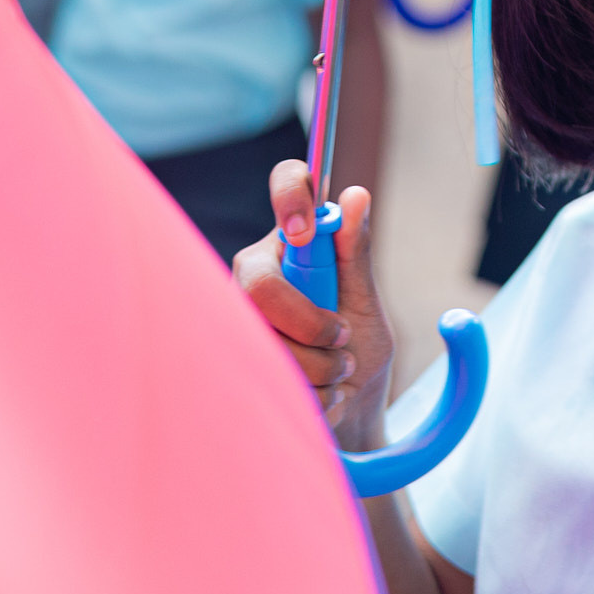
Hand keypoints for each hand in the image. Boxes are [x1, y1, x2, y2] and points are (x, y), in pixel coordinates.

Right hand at [234, 164, 396, 449]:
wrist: (350, 409)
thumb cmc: (357, 349)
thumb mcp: (365, 303)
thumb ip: (355, 255)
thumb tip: (356, 196)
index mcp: (295, 240)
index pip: (287, 184)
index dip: (289, 198)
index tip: (305, 234)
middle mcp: (258, 269)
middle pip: (258, 285)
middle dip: (310, 325)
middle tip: (342, 339)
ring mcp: (236, 314)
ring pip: (262, 338)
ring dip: (316, 366)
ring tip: (337, 372)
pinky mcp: (228, 357)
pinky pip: (260, 374)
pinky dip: (304, 392)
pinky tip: (316, 394)